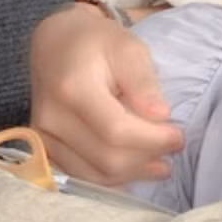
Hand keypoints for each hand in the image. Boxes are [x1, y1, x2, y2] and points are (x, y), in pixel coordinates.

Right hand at [29, 5, 183, 184]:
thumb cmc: (98, 43)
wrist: (55, 44)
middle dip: (147, 159)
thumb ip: (144, 82)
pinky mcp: (44, 149)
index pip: (116, 130)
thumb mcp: (129, 48)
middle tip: (175, 149)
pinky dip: (111, 179)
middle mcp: (52, 118)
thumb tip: (161, 116)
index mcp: (73, 89)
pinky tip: (134, 172)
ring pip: (94, 174)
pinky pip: (80, 176)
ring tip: (161, 165)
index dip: (152, 139)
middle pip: (106, 157)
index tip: (179, 136)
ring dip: (132, 174)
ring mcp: (43, 137)